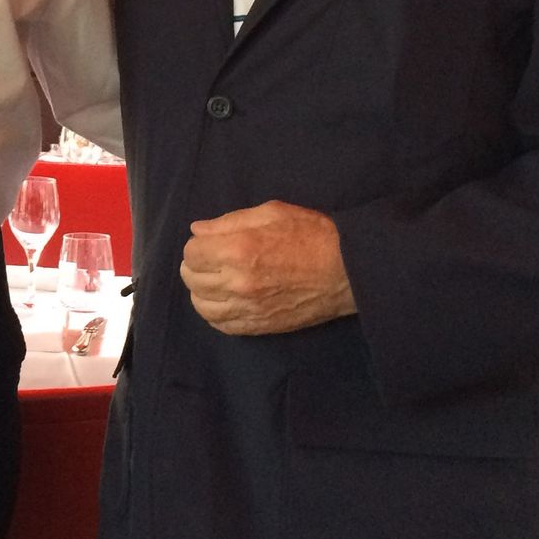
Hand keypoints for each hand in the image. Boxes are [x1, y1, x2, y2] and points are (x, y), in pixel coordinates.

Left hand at [180, 201, 355, 335]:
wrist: (346, 270)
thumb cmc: (312, 234)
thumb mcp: (271, 212)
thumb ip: (229, 222)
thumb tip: (197, 230)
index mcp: (239, 249)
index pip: (191, 253)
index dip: (197, 245)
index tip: (209, 242)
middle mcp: (238, 282)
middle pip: (192, 279)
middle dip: (196, 266)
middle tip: (211, 259)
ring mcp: (248, 308)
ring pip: (202, 306)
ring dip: (202, 291)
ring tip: (215, 281)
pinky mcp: (259, 326)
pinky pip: (221, 326)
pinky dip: (216, 314)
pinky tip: (225, 301)